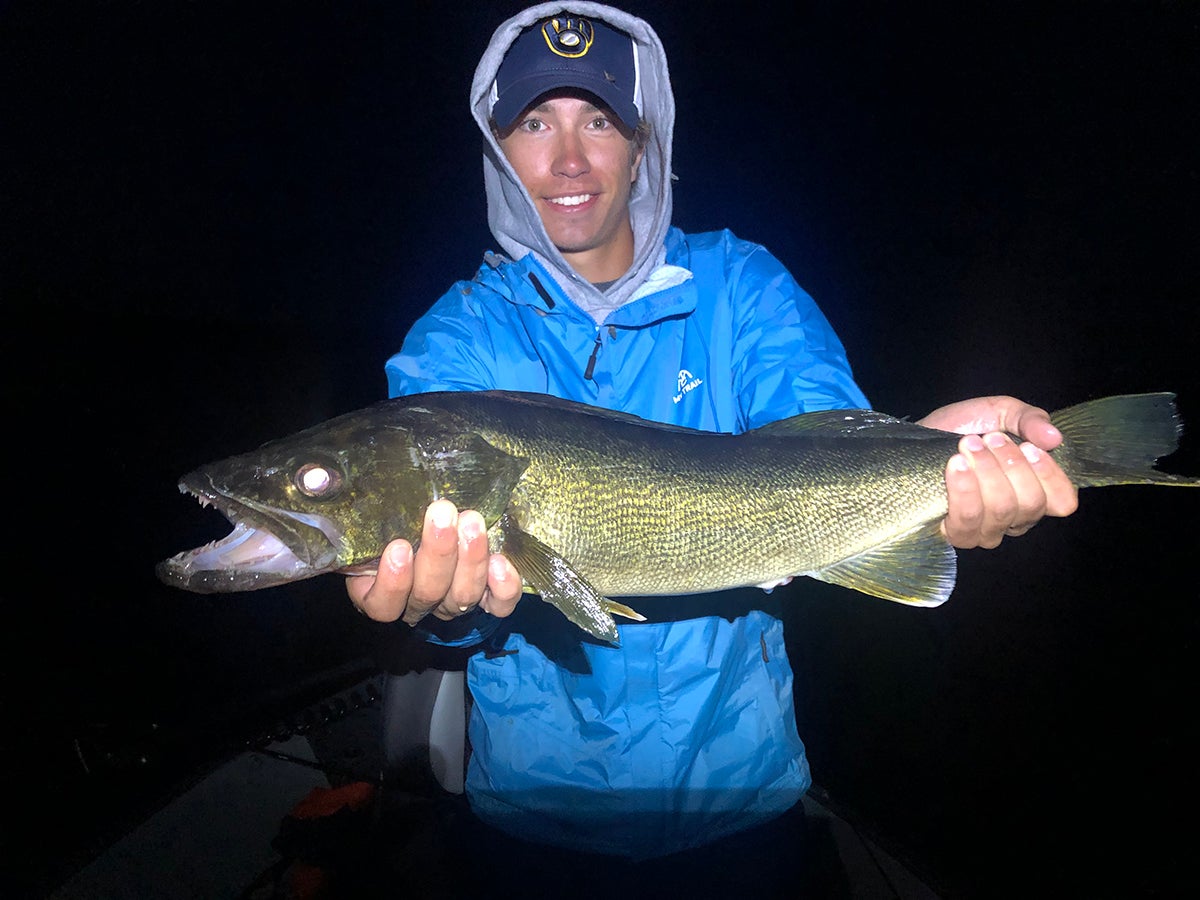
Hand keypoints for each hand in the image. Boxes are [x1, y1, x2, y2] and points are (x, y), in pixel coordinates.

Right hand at [345, 499, 522, 625]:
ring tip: (472, 522)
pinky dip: (502, 587)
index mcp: (379, 591)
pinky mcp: (486, 597)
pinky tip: (501, 562)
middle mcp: (416, 602)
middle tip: (442, 512)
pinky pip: (498, 604)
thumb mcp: (365, 512)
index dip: (392, 582)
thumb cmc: (390, 514)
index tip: (398, 546)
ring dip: (469, 560)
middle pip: (427, 595)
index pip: (382, 605)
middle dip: (437, 553)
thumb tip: (315, 476)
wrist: (428, 518)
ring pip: (461, 597)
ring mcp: (451, 602)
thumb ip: (348, 502)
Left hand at [918, 396, 1078, 548]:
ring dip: (986, 471)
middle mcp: (1015, 517)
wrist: (918, 437)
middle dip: (1010, 464)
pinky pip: (968, 518)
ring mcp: (986, 530)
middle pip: (1031, 504)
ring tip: (968, 445)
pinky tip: (956, 464)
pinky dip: (965, 488)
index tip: (1028, 447)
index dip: (1050, 476)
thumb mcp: (1001, 412)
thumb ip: (1030, 420)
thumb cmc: (963, 428)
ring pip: (1001, 510)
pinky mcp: (956, 533)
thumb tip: (1054, 438)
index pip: (1063, 502)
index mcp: (1035, 491)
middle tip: (991, 438)